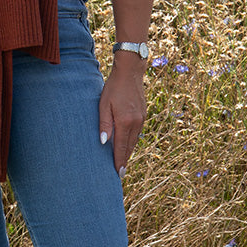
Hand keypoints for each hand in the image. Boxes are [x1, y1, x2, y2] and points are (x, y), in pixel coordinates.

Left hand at [99, 56, 146, 176]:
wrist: (130, 72)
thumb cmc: (113, 87)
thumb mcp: (104, 104)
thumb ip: (104, 124)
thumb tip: (103, 143)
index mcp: (125, 122)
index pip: (121, 148)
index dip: (119, 162)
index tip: (118, 174)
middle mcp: (136, 123)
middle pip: (129, 147)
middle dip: (124, 161)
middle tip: (120, 174)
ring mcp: (141, 119)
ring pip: (134, 141)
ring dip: (128, 152)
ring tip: (122, 162)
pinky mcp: (143, 114)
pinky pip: (137, 133)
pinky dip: (132, 141)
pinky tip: (127, 144)